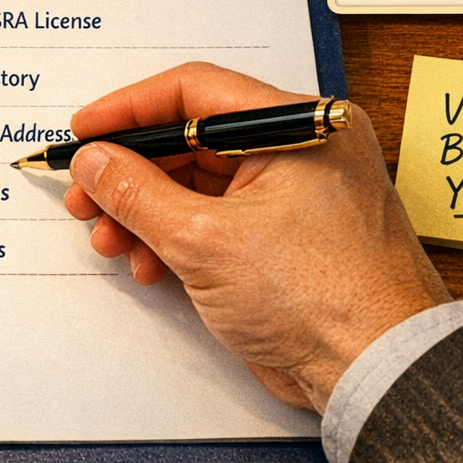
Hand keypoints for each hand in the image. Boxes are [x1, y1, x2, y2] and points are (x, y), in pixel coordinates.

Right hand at [63, 62, 449, 413]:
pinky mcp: (283, 240)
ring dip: (147, 211)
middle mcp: (299, 151)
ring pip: (199, 184)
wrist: (377, 370)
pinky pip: (216, 220)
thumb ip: (138, 193)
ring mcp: (292, 197)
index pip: (196, 91)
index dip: (130, 109)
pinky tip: (148, 264)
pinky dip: (176, 238)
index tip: (86, 131)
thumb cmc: (324, 297)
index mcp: (296, 125)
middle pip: (193, 140)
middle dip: (132, 171)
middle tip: (87, 194)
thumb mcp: (205, 240)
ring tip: (111, 239)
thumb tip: (96, 161)